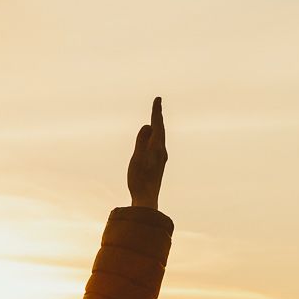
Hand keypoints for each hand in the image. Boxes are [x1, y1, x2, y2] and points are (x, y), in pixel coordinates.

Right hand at [125, 96, 165, 210]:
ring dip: (158, 126)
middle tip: (158, 104)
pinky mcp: (158, 165)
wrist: (147, 199)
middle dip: (158, 116)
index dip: (156, 111)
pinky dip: (156, 136)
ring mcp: (161, 158)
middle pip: (161, 130)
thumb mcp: (137, 158)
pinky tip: (154, 141)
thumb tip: (148, 126)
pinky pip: (158, 145)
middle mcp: (161, 151)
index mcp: (157, 147)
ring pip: (161, 137)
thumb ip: (142, 141)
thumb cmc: (139, 179)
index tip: (158, 99)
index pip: (157, 125)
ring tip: (156, 119)